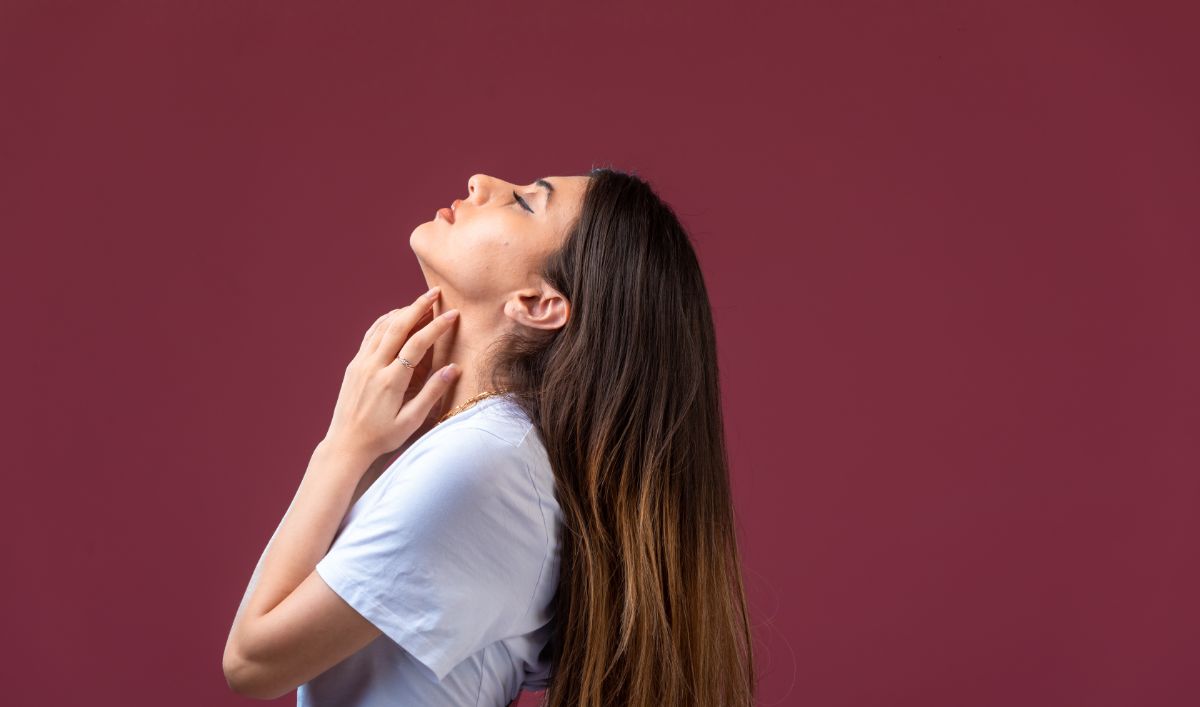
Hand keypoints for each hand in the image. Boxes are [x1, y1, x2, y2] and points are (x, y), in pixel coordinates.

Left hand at [322, 287, 460, 460]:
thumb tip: (454, 368)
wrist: (346, 444)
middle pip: (398, 326)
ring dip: (402, 311)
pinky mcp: (354, 365)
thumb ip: (432, 393)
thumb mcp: (411, 421)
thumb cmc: (382, 437)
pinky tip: (396, 316)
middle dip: (418, 306)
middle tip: (435, 292)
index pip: (417, 344)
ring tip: (420, 301)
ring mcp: (361, 364)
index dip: (437, 326)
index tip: (453, 314)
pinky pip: (370, 335)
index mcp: (390, 381)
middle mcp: (373, 367)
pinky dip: (385, 321)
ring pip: (382, 327)